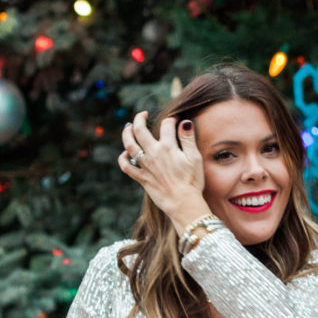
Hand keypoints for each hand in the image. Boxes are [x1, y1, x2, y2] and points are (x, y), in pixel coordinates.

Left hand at [118, 112, 208, 227]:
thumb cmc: (192, 181)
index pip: (166, 124)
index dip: (172, 119)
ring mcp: (145, 166)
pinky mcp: (142, 178)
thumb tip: (184, 122)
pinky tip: (124, 154)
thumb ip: (188, 138)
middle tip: (143, 114)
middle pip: (140, 130)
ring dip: (126, 133)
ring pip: (129, 145)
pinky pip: (127, 167)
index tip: (175, 120)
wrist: (183, 203)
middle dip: (139, 118)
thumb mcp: (194, 157)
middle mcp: (153, 153)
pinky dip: (123, 159)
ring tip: (128, 126)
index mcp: (168, 146)